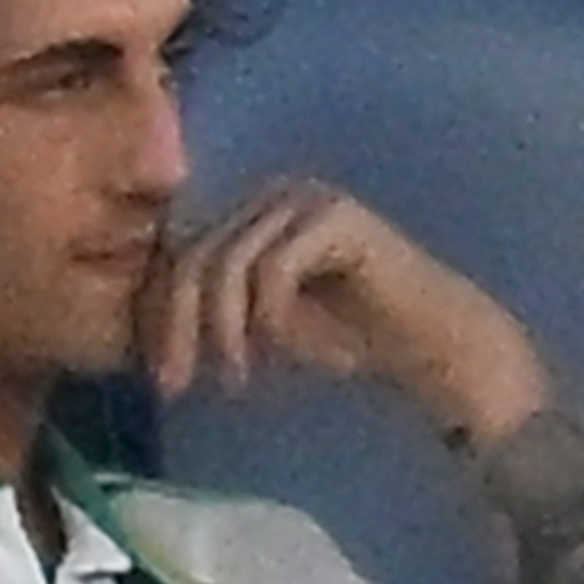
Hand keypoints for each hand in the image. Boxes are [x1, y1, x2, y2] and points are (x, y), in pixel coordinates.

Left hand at [140, 181, 551, 446]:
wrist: (438, 346)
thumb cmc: (353, 341)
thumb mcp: (262, 328)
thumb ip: (214, 314)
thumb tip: (144, 332)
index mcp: (251, 213)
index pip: (179, 253)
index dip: (160, 316)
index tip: (163, 381)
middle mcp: (274, 194)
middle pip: (193, 256)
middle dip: (180, 329)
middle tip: (181, 389)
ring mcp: (307, 200)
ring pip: (227, 266)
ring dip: (226, 333)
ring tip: (243, 379)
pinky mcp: (338, 219)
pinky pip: (273, 272)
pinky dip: (273, 323)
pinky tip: (294, 357)